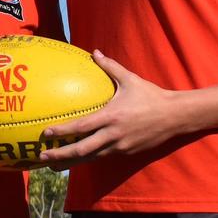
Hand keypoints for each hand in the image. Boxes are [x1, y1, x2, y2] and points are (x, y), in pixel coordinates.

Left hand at [38, 50, 180, 167]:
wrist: (175, 116)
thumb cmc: (151, 95)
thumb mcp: (130, 79)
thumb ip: (110, 66)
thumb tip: (94, 52)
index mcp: (111, 116)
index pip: (81, 127)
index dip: (62, 131)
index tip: (46, 133)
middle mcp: (113, 135)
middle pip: (82, 150)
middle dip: (61, 154)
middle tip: (42, 155)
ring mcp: (120, 146)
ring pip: (91, 158)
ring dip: (71, 162)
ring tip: (53, 165)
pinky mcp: (126, 152)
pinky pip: (103, 156)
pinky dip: (88, 158)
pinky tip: (77, 159)